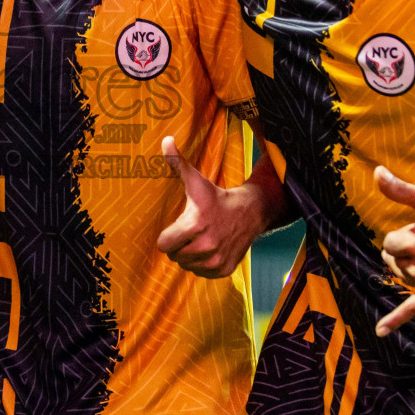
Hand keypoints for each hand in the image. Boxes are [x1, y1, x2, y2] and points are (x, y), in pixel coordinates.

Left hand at [156, 136, 269, 278]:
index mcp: (195, 225)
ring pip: (186, 266)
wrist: (251, 212)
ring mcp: (216, 261)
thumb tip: (165, 140)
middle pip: (174, 256)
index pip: (163, 244)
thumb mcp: (196, 181)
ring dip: (190, 255)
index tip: (178, 226)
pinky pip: (200, 274)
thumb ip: (177, 162)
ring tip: (202, 238)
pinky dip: (202, 264)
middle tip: (192, 231)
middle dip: (179, 245)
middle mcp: (206, 246)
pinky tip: (211, 248)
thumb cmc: (217, 196)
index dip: (168, 236)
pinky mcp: (224, 270)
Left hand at [374, 166, 414, 336]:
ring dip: (409, 267)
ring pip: (402, 277)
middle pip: (392, 261)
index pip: (388, 242)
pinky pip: (413, 310)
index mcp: (413, 243)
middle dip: (404, 250)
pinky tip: (380, 331)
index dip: (403, 234)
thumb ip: (399, 190)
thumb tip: (376, 172)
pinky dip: (395, 319)